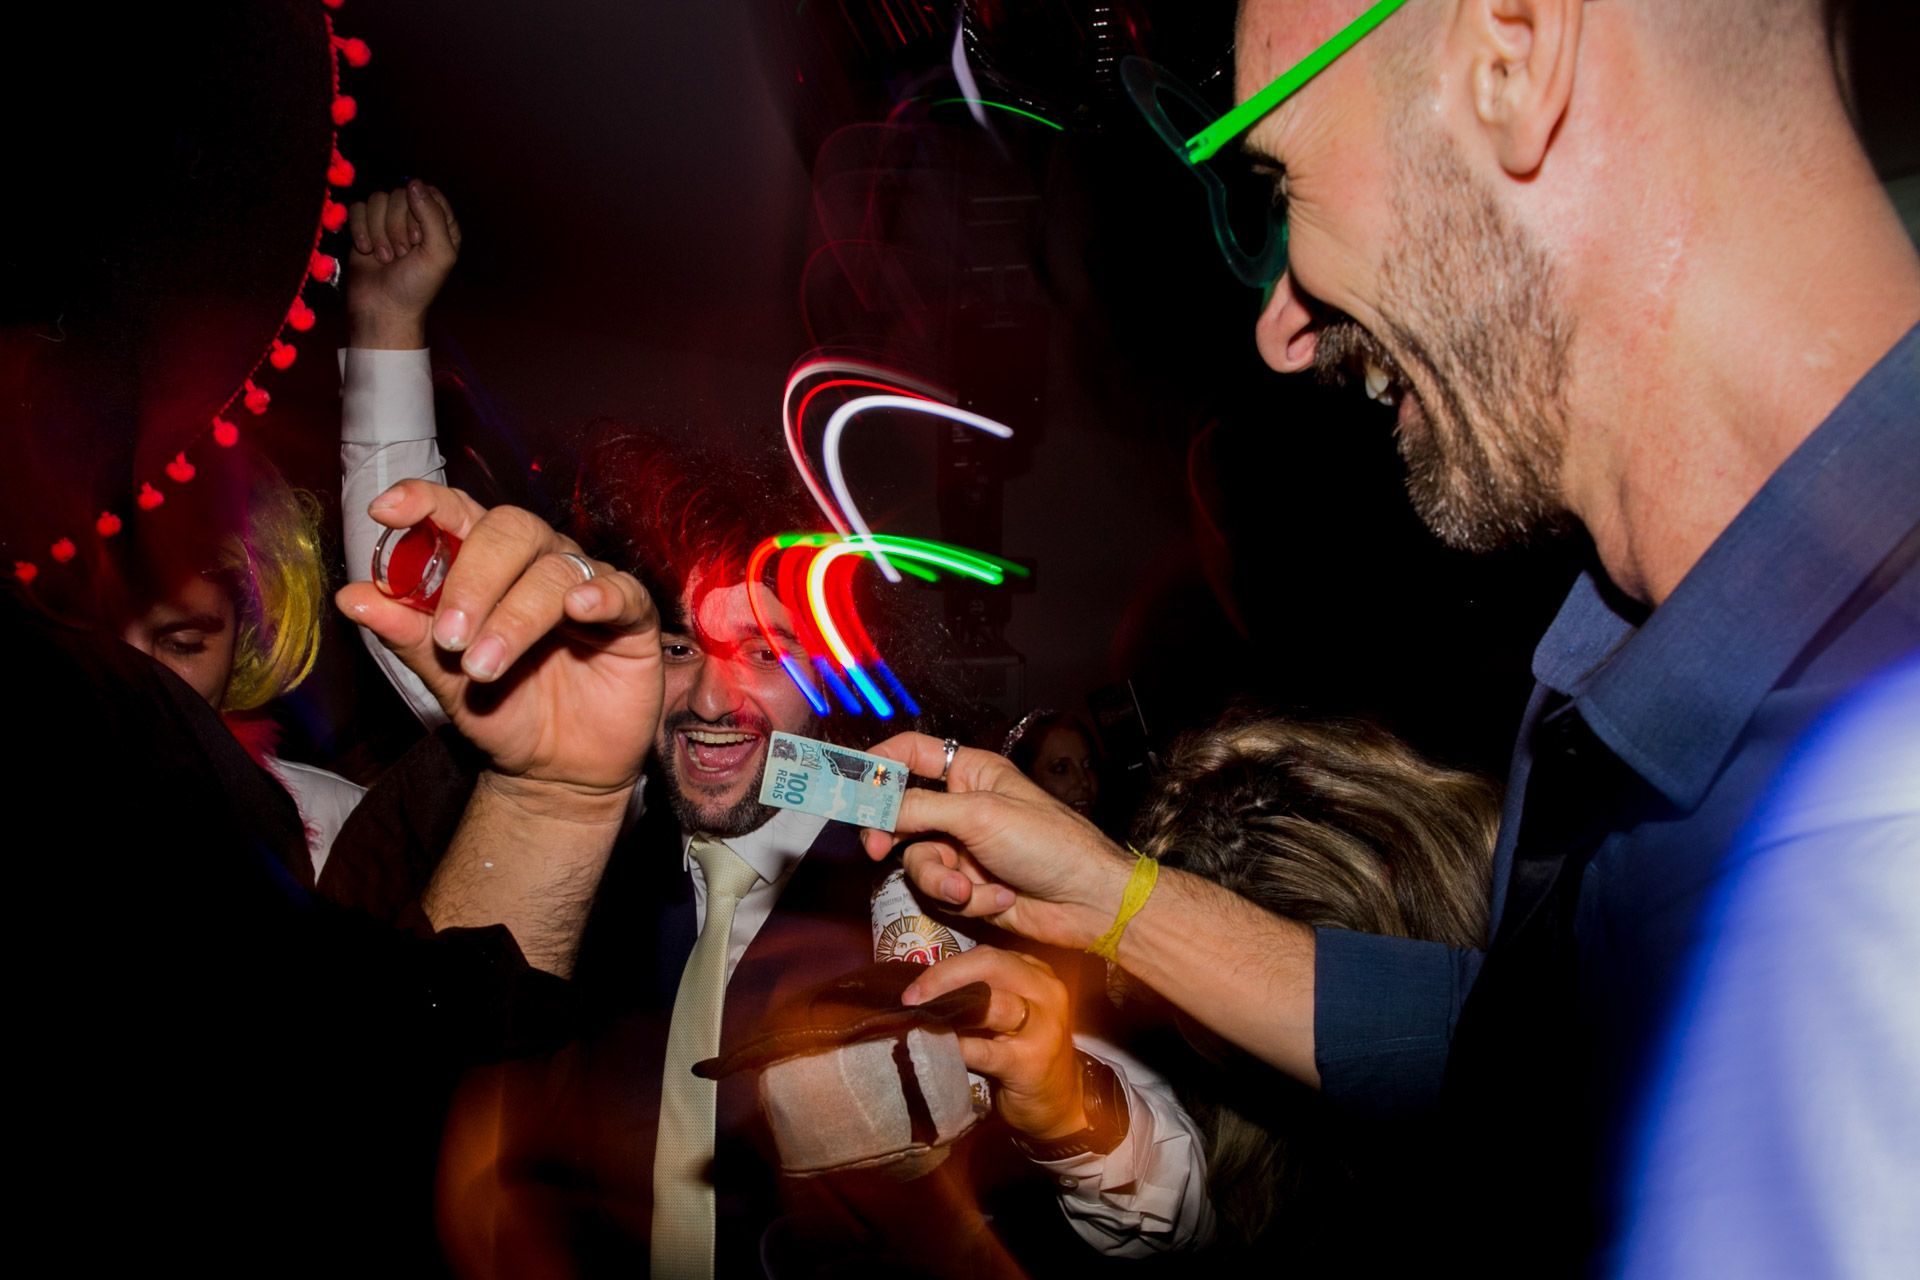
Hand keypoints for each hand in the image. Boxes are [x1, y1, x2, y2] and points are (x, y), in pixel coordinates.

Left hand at [336, 480, 661, 793]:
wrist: (554, 774)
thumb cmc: (503, 713)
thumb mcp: (445, 680)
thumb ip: (407, 636)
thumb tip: (352, 597)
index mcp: (488, 566)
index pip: (459, 514)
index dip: (426, 502)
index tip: (389, 512)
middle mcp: (538, 564)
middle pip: (510, 532)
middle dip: (473, 578)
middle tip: (449, 635)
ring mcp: (587, 586)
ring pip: (555, 571)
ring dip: (515, 617)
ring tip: (485, 667)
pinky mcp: (632, 619)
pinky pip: (623, 591)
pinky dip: (600, 594)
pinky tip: (580, 610)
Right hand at [345, 180, 460, 348]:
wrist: (383, 309)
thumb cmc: (417, 286)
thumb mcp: (438, 253)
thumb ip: (433, 216)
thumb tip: (414, 183)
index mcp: (441, 223)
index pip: (427, 192)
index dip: (418, 211)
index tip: (417, 239)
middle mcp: (415, 218)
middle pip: (399, 194)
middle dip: (396, 226)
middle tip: (401, 254)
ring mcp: (388, 222)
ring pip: (376, 199)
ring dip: (378, 231)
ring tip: (386, 258)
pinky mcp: (364, 227)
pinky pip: (357, 208)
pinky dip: (359, 230)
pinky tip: (366, 251)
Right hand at [860, 734, 1132, 951]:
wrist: (1086, 902)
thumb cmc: (1049, 844)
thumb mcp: (980, 815)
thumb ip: (920, 809)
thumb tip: (874, 806)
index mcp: (971, 772)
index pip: (912, 754)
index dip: (879, 765)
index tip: (849, 784)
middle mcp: (964, 806)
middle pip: (901, 813)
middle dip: (893, 836)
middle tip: (875, 849)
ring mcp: (965, 847)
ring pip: (918, 859)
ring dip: (942, 878)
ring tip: (970, 888)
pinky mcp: (970, 885)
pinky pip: (941, 889)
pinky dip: (967, 898)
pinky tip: (999, 897)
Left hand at [905, 945, 1085, 1140]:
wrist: (1059, 1103)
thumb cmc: (1024, 1054)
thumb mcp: (1011, 1015)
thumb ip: (982, 994)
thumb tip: (924, 990)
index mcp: (1037, 974)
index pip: (987, 956)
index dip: (946, 967)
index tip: (914, 986)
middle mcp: (1046, 992)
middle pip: (991, 966)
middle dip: (944, 978)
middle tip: (911, 998)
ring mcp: (1043, 1027)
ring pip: (993, 1002)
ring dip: (950, 1007)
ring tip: (920, 1018)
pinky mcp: (1031, 1062)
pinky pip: (986, 1050)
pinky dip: (958, 1046)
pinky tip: (937, 1048)